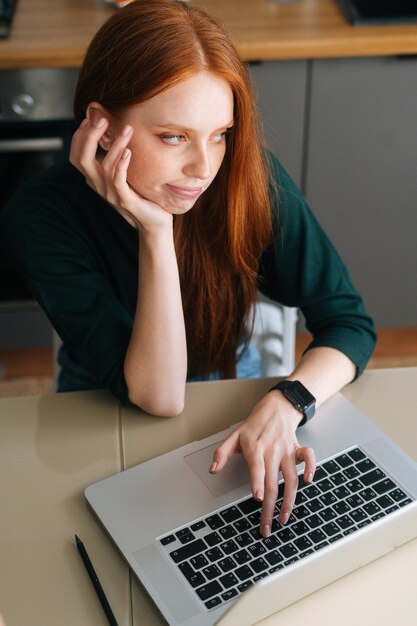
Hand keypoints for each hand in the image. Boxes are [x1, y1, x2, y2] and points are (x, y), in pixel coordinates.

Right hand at [69, 117, 171, 232]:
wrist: (154, 222)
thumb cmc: (140, 194)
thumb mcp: (123, 173)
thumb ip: (115, 158)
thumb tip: (113, 133)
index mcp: (95, 179)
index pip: (76, 156)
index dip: (79, 137)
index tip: (90, 118)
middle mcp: (99, 187)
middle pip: (82, 160)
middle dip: (89, 137)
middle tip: (103, 120)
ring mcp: (111, 195)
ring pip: (104, 167)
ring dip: (116, 146)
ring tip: (127, 130)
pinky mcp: (125, 201)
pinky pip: (119, 181)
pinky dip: (122, 165)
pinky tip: (129, 152)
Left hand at [210, 391, 315, 536]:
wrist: (275, 408)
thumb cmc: (253, 425)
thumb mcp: (233, 436)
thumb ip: (222, 453)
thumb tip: (213, 469)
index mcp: (255, 448)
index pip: (257, 467)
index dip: (257, 482)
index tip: (258, 498)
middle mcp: (272, 450)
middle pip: (273, 482)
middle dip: (270, 507)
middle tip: (266, 526)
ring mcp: (286, 450)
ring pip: (291, 478)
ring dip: (289, 500)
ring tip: (284, 517)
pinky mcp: (297, 449)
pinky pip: (308, 457)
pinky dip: (311, 467)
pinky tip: (308, 481)